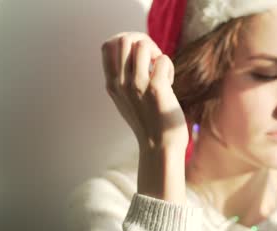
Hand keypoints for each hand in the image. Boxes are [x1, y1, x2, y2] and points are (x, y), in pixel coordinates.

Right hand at [101, 32, 188, 202]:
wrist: (160, 146)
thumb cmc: (148, 123)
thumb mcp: (127, 100)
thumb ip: (124, 79)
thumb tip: (134, 52)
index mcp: (112, 84)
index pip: (107, 45)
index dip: (126, 41)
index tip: (139, 55)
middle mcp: (121, 83)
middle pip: (123, 39)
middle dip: (141, 41)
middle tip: (152, 59)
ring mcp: (137, 85)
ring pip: (142, 45)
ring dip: (156, 53)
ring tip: (160, 71)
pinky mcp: (156, 88)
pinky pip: (162, 59)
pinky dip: (168, 66)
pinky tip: (169, 82)